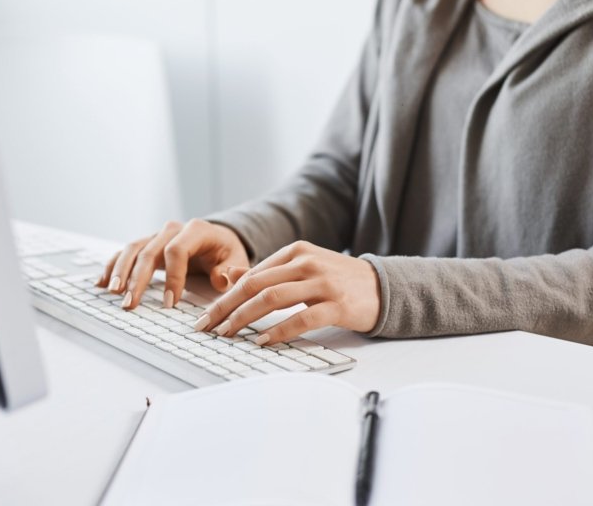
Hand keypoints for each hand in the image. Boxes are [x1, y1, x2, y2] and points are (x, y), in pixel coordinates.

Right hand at [96, 219, 249, 309]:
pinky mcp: (147, 245)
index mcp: (196, 230)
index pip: (177, 250)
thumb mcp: (237, 260)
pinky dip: (112, 266)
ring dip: (120, 271)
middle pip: (149, 250)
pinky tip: (101, 283)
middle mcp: (172, 229)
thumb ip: (230, 271)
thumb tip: (221, 279)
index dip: (172, 277)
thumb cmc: (227, 253)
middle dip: (137, 279)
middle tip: (130, 303)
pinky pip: (126, 253)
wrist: (218, 240)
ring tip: (112, 292)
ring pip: (132, 249)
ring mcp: (157, 236)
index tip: (169, 303)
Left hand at [196, 241, 380, 344]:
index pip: (251, 275)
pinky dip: (279, 330)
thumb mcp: (305, 268)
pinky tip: (263, 340)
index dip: (224, 296)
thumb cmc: (340, 281)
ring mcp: (322, 283)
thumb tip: (233, 276)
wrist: (385, 287)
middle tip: (207, 327)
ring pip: (272, 298)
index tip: (207, 316)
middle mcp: (306, 263)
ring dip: (245, 318)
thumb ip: (272, 272)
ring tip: (228, 334)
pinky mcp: (337, 304)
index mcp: (296, 252)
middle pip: (255, 285)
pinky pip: (301, 318)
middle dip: (226, 307)